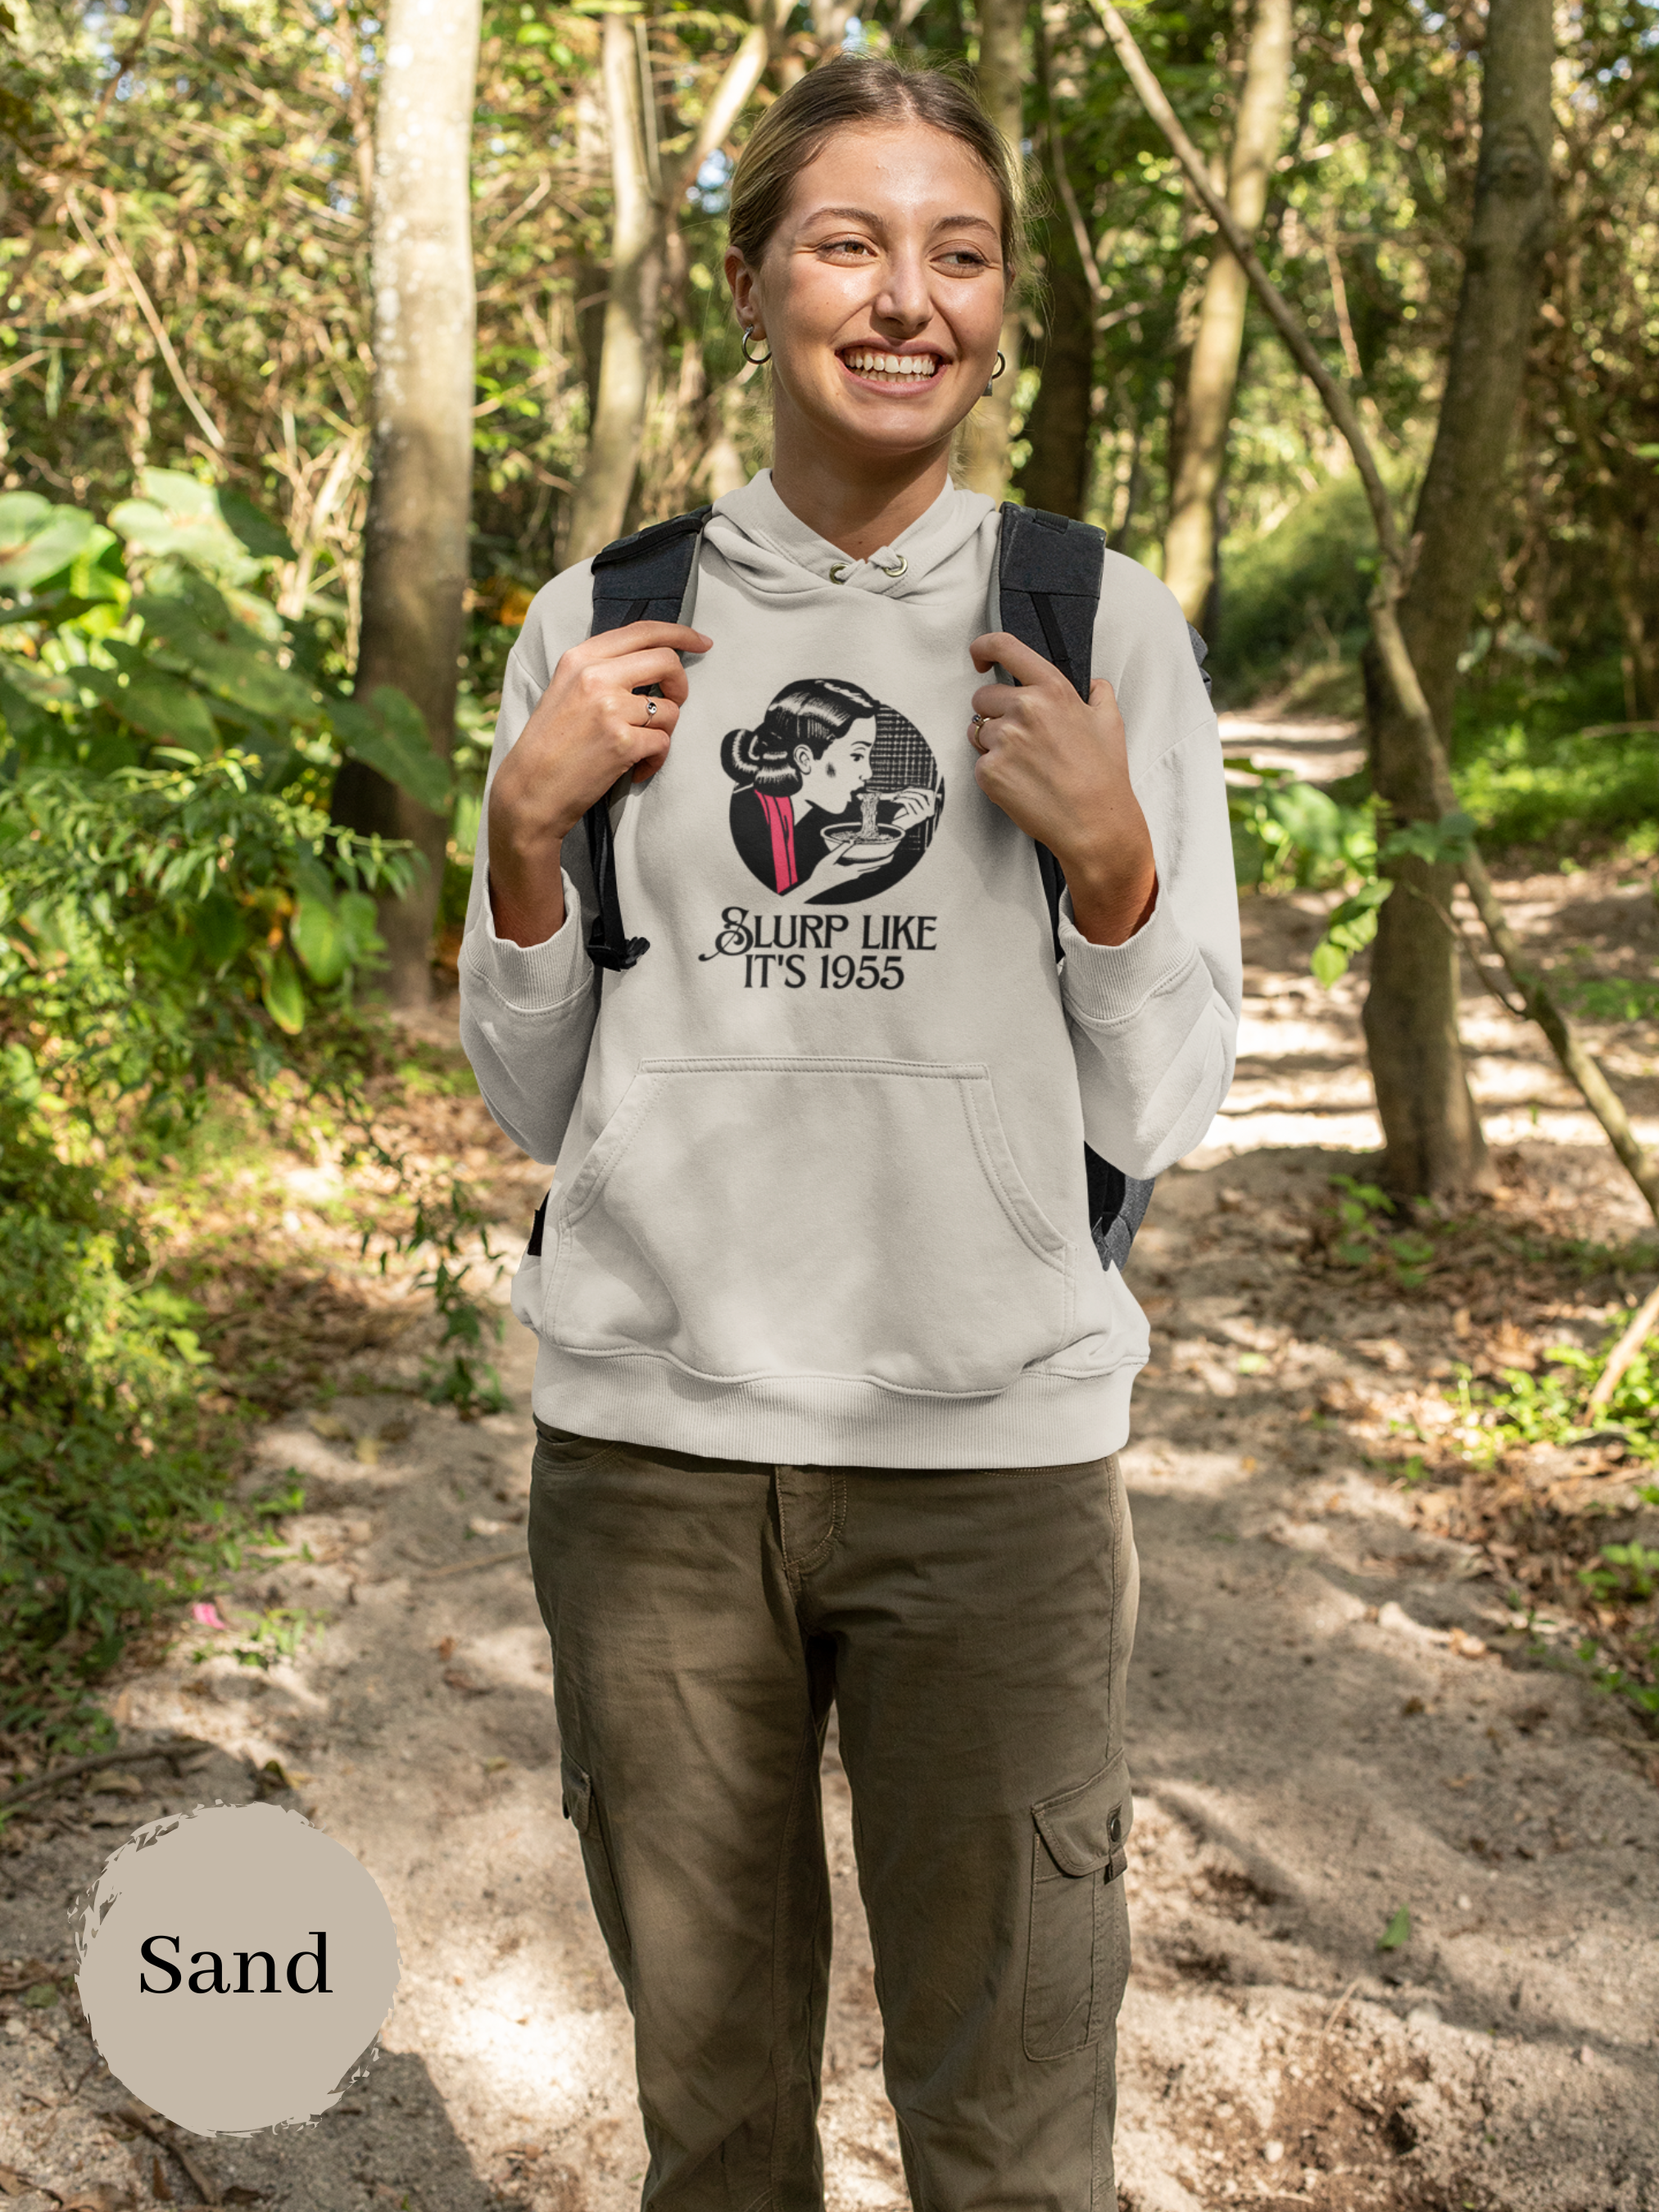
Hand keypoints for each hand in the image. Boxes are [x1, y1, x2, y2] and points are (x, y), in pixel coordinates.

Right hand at [487, 620, 710, 946]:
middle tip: (674, 704)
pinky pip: (664, 744)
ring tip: (639, 749)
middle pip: (667, 661)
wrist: (529, 791)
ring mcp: (610, 708)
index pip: (643, 631)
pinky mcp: (623, 742)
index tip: (703, 643)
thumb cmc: (550, 745)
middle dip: (681, 685)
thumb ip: (602, 669)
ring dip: (663, 732)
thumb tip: (651, 659)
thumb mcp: (566, 690)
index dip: (681, 634)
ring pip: (670, 709)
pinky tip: (634, 769)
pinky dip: (655, 760)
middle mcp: (596, 676)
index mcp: (581, 658)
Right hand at [796, 839, 891, 898]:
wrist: (816, 886)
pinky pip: (862, 870)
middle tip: (892, 856)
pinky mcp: (848, 876)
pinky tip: (869, 862)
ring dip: (876, 864)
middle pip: (872, 868)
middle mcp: (854, 875)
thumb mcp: (829, 859)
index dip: (882, 861)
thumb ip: (840, 850)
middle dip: (882, 862)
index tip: (892, 857)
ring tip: (884, 858)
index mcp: (851, 871)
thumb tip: (850, 840)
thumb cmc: (821, 873)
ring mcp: (851, 876)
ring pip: (867, 870)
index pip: (871, 865)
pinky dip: (868, 865)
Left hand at [886, 785, 938, 830]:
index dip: (920, 789)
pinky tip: (895, 800)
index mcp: (931, 808)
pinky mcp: (915, 818)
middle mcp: (930, 813)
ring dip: (904, 795)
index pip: (930, 794)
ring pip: (914, 799)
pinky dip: (901, 800)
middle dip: (909, 792)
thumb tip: (914, 787)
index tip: (909, 788)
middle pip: (920, 796)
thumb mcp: (913, 803)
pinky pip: (908, 804)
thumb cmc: (905, 814)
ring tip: (896, 796)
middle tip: (900, 792)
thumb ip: (916, 795)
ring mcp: (923, 816)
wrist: (898, 828)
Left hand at [968, 632, 1156, 946]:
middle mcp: (1025, 708)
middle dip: (994, 714)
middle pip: (982, 698)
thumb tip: (1093, 684)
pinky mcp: (989, 771)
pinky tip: (1020, 784)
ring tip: (1025, 765)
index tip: (979, 656)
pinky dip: (993, 773)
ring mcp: (1004, 740)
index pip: (1005, 648)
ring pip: (977, 731)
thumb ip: (1097, 694)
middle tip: (1021, 739)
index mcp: (1052, 689)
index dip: (984, 647)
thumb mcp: (1110, 722)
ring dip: (992, 744)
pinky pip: (979, 763)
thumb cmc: (1104, 775)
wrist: (1095, 824)